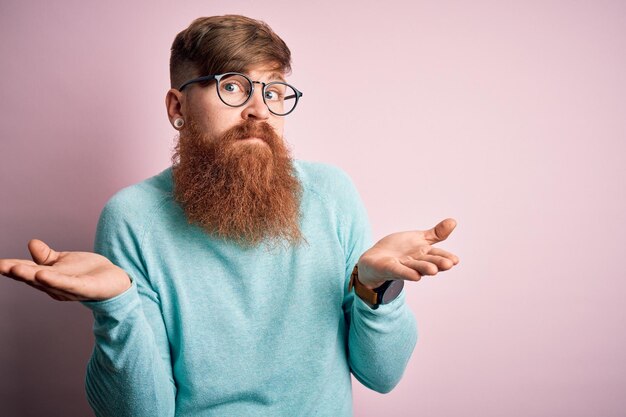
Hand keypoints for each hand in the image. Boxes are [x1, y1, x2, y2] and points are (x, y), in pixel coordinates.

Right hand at [0, 239, 130, 300]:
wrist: (115, 282)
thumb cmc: (87, 272)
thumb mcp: (64, 261)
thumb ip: (46, 256)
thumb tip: (31, 243)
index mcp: (47, 277)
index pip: (26, 270)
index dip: (9, 267)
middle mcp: (54, 285)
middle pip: (32, 277)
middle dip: (15, 272)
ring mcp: (69, 288)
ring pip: (47, 282)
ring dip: (30, 276)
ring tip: (14, 269)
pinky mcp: (85, 288)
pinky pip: (69, 284)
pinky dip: (55, 280)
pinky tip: (43, 275)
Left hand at [357, 218, 459, 288]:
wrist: (375, 259)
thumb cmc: (399, 250)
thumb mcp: (419, 238)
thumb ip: (435, 234)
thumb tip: (454, 221)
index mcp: (423, 254)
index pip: (436, 255)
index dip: (446, 257)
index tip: (456, 260)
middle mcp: (415, 262)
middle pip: (428, 262)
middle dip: (438, 263)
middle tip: (449, 264)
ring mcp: (402, 266)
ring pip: (415, 267)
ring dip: (424, 268)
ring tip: (434, 270)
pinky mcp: (389, 269)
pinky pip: (398, 270)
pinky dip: (406, 273)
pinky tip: (415, 276)